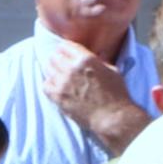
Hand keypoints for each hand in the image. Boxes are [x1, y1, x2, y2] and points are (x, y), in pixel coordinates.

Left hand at [34, 40, 153, 154]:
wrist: (112, 117)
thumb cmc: (116, 95)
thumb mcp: (112, 70)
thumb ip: (99, 61)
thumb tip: (94, 56)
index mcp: (86, 59)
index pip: (65, 46)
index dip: (65, 48)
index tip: (65, 51)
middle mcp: (72, 69)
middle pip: (54, 56)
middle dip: (58, 58)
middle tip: (60, 62)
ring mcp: (63, 83)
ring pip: (48, 68)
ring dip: (52, 70)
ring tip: (58, 73)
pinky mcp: (58, 97)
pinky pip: (45, 85)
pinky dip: (49, 84)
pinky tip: (56, 86)